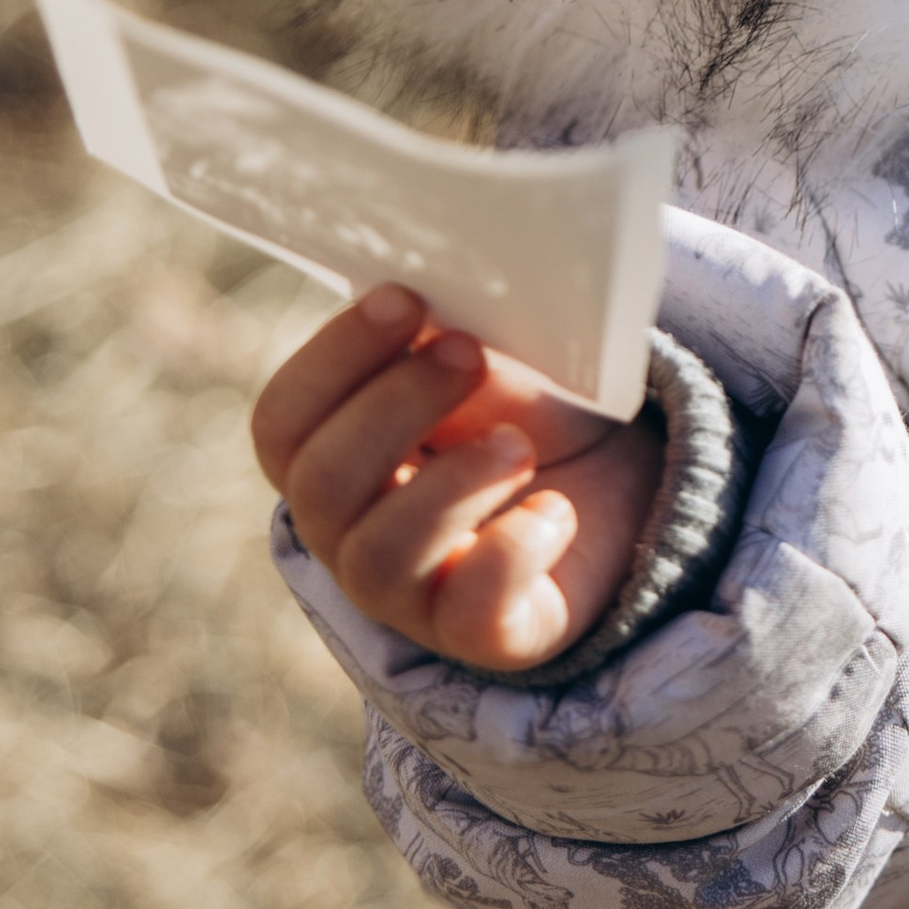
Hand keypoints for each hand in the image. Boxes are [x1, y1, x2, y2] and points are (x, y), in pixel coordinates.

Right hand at [252, 284, 664, 673]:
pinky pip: (472, 615)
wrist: (625, 482)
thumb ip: (441, 332)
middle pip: (323, 484)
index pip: (283, 422)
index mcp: (333, 458)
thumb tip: (432, 273)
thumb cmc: (531, 413)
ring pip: (380, 558)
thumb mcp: (488, 362)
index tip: (402, 299)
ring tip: (518, 444)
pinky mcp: (486, 635)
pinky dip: (511, 554)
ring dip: (450, 486)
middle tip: (468, 354)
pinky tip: (553, 511)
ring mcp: (413, 595)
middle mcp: (352, 534)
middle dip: (394, 407)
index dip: (331, 360)